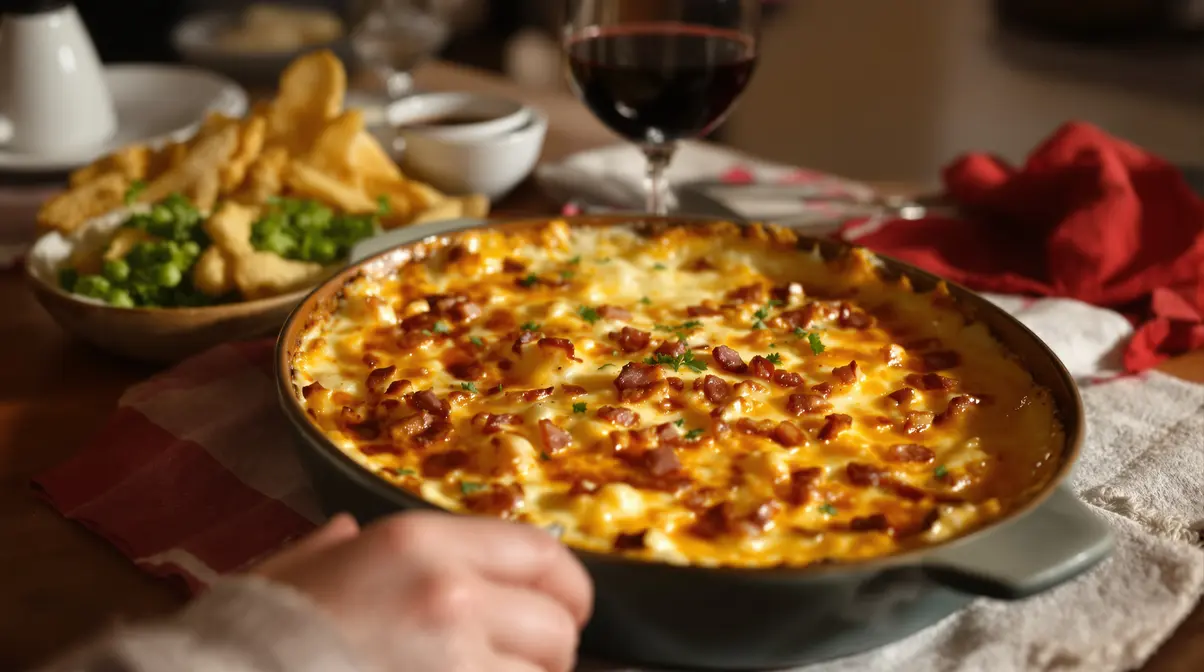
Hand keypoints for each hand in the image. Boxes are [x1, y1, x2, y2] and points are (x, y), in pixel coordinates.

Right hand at [252, 511, 592, 671]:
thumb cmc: (252, 637)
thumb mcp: (289, 576)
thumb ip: (329, 550)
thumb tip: (344, 534)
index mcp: (417, 544)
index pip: (540, 552)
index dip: (566, 587)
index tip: (564, 609)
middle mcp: (452, 595)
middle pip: (556, 626)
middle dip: (549, 652)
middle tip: (520, 666)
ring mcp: (458, 664)